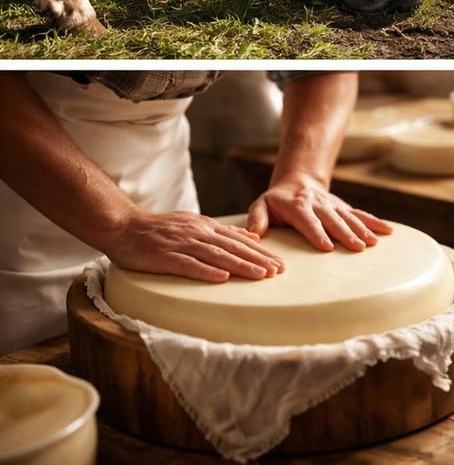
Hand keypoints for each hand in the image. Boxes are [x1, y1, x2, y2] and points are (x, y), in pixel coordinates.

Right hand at [105, 209, 284, 281]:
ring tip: (260, 275)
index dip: (261, 252)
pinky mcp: (165, 256)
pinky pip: (188, 264)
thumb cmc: (160, 229)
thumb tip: (251, 237)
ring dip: (241, 266)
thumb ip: (221, 232)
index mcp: (206, 227)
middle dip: (258, 260)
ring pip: (217, 255)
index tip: (280, 263)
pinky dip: (206, 271)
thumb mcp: (195, 225)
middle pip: (234, 248)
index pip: (240, 240)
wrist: (124, 226)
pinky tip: (222, 278)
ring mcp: (182, 244)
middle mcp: (198, 234)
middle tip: (279, 271)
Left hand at [247, 179, 392, 251]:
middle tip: (357, 247)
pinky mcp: (344, 207)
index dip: (317, 233)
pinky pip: (361, 214)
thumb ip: (257, 218)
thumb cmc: (277, 201)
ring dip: (362, 229)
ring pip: (349, 217)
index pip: (308, 220)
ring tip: (372, 243)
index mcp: (297, 205)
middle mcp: (318, 204)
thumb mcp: (261, 205)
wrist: (298, 181)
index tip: (327, 246)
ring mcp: (334, 205)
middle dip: (345, 233)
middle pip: (333, 219)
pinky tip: (388, 231)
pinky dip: (375, 222)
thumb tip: (254, 233)